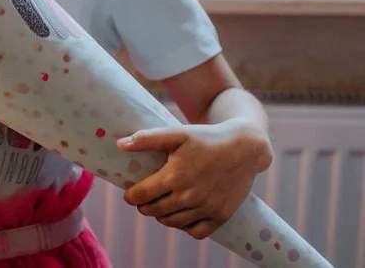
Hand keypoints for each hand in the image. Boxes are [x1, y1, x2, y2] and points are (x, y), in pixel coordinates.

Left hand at [117, 119, 272, 238]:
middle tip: (143, 200)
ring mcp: (206, 208)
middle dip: (144, 206)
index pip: (140, 196)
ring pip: (173, 222)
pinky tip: (182, 215)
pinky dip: (185, 227)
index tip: (129, 194)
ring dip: (162, 217)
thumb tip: (119, 144)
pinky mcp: (220, 216)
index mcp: (174, 176)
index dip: (131, 196)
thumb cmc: (206, 138)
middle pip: (154, 211)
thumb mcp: (176, 133)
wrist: (244, 148)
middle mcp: (189, 196)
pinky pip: (196, 232)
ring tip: (160, 207)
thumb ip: (147, 139)